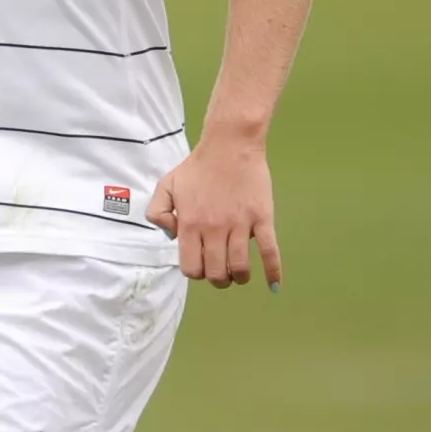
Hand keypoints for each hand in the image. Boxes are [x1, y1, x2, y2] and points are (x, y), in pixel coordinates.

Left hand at [147, 131, 279, 288]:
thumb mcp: (166, 185)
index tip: (202, 265)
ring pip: (239, 268)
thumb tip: (172, 237)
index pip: (191, 268)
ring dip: (239, 277)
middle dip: (217, 280)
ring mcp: (239, 225)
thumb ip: (157, 213)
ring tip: (239, 274)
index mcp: (189, 225)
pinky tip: (273, 286)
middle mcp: (213, 229)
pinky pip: (269, 251)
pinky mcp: (262, 218)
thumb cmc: (197, 166)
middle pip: (215, 273)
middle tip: (221, 272)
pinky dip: (273, 272)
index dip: (196, 273)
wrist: (230, 145)